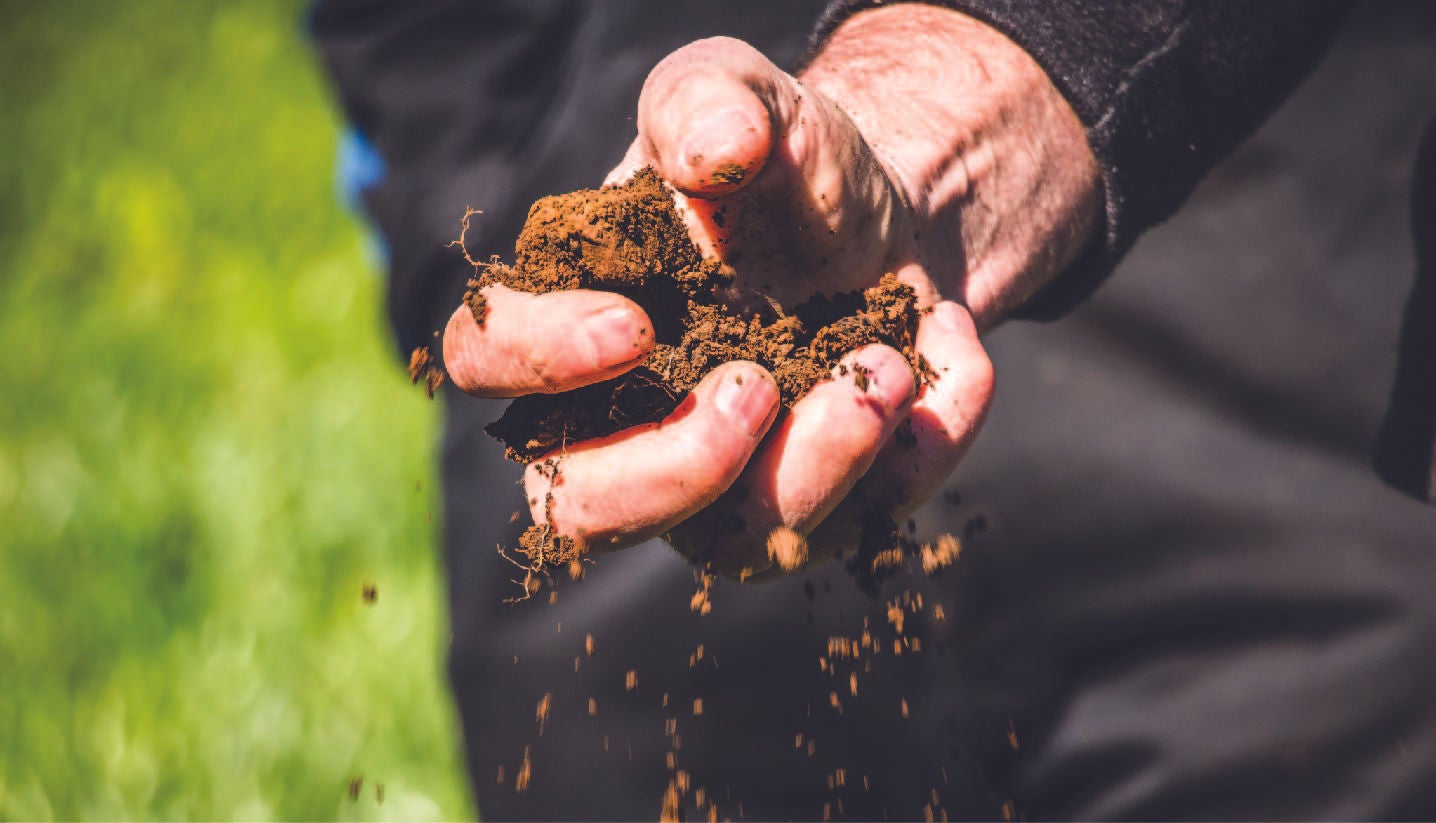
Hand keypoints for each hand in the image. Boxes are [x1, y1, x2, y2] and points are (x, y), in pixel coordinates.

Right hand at [442, 7, 1100, 578]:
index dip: (541, 362)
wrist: (890, 214)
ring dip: (816, 470)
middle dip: (677, 466)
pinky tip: (949, 358)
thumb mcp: (744, 95)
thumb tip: (713, 153)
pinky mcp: (806, 510)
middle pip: (580, 512)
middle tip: (759, 384)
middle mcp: (615, 423)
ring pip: (725, 545)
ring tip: (886, 371)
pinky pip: (852, 525)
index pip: (485, 363)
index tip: (637, 325)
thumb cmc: (781, 162)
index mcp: (562, 315)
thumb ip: (710, 102)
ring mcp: (710, 486)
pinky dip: (914, 453)